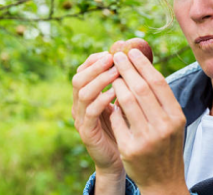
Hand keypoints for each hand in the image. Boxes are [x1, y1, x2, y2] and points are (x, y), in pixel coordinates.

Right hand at [71, 51, 123, 176]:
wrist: (119, 160)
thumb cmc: (123, 128)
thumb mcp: (123, 102)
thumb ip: (123, 84)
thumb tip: (134, 57)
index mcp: (86, 96)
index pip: (83, 70)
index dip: (95, 59)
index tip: (111, 51)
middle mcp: (79, 106)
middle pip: (78, 78)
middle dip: (96, 66)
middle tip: (112, 58)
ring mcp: (81, 119)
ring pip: (83, 93)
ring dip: (100, 79)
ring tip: (117, 72)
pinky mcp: (87, 133)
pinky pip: (91, 111)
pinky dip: (103, 99)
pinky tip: (117, 92)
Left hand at [110, 49, 188, 194]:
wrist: (164, 180)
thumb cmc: (166, 145)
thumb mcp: (172, 122)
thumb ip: (161, 100)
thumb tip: (143, 68)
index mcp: (176, 116)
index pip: (157, 82)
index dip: (143, 64)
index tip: (131, 52)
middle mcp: (164, 126)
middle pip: (141, 88)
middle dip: (126, 68)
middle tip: (116, 56)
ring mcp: (146, 138)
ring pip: (126, 101)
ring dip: (117, 84)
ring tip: (112, 75)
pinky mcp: (130, 148)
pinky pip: (117, 120)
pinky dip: (113, 108)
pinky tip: (111, 101)